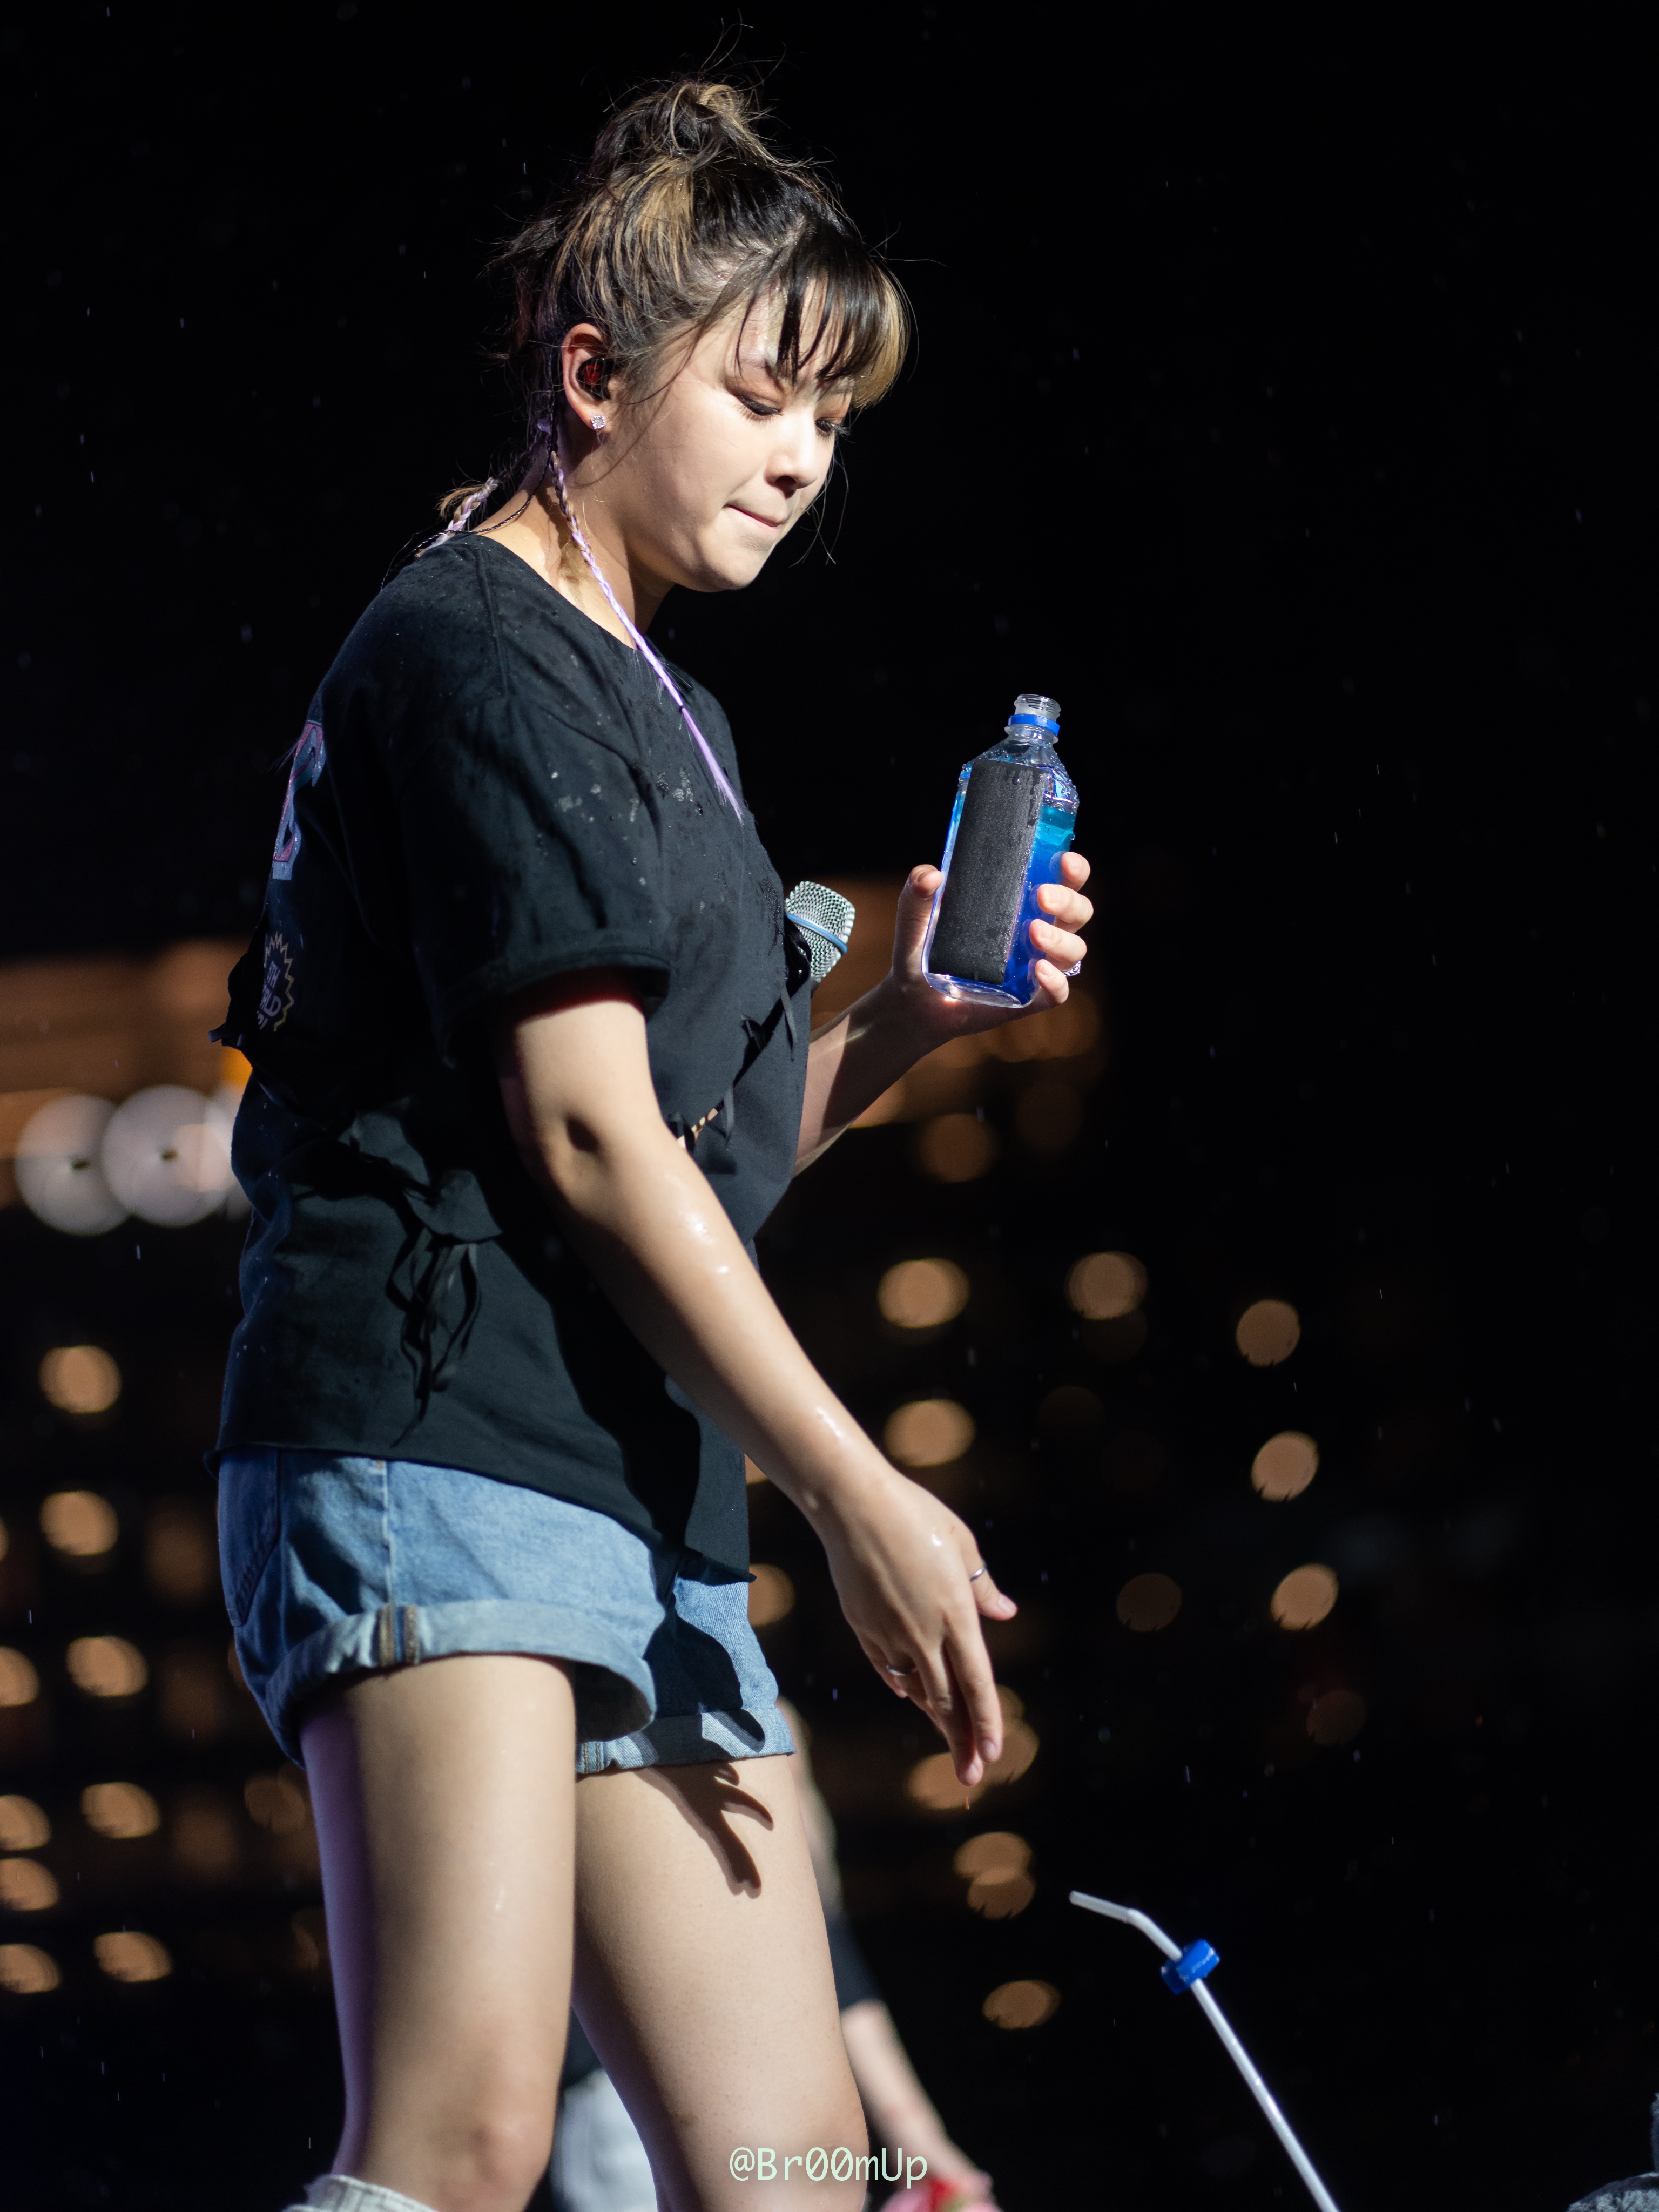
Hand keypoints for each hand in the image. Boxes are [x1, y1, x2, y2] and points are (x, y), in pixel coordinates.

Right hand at [810, 1463, 1016, 1788]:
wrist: (852, 1504)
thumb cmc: (914, 1515)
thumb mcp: (961, 1544)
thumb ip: (982, 1586)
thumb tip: (1005, 1613)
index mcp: (954, 1613)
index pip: (976, 1682)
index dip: (987, 1722)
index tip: (995, 1754)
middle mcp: (922, 1632)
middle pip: (945, 1701)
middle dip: (961, 1742)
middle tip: (972, 1778)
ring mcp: (888, 1633)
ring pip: (914, 1689)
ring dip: (933, 1718)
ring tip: (950, 1742)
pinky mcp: (863, 1627)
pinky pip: (886, 1668)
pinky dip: (901, 1685)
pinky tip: (910, 1698)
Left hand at [879, 851, 1093, 1050]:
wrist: (913, 1002)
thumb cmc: (922, 952)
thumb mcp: (915, 922)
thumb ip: (916, 896)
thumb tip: (929, 875)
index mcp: (1020, 903)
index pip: (1062, 880)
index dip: (1073, 869)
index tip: (1063, 859)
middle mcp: (1037, 932)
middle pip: (1078, 912)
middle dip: (1069, 901)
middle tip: (1042, 895)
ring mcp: (1036, 966)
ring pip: (1074, 950)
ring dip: (1060, 939)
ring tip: (1032, 933)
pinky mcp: (1028, 999)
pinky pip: (1057, 993)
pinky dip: (1055, 982)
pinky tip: (1039, 971)